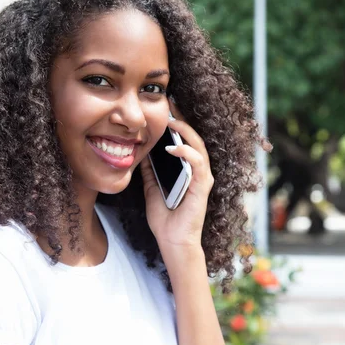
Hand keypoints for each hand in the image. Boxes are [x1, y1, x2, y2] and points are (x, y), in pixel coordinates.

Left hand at [140, 101, 213, 250]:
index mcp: (188, 170)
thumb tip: (140, 152)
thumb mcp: (152, 188)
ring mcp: (203, 178)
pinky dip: (187, 153)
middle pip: (194, 137)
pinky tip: (172, 147)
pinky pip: (198, 164)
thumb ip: (150, 171)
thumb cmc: (165, 218)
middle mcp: (199, 171)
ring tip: (171, 120)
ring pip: (199, 146)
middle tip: (171, 102)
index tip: (166, 106)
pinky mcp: (203, 187)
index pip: (184, 140)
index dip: (177, 122)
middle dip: (182, 118)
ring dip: (185, 132)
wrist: (172, 242)